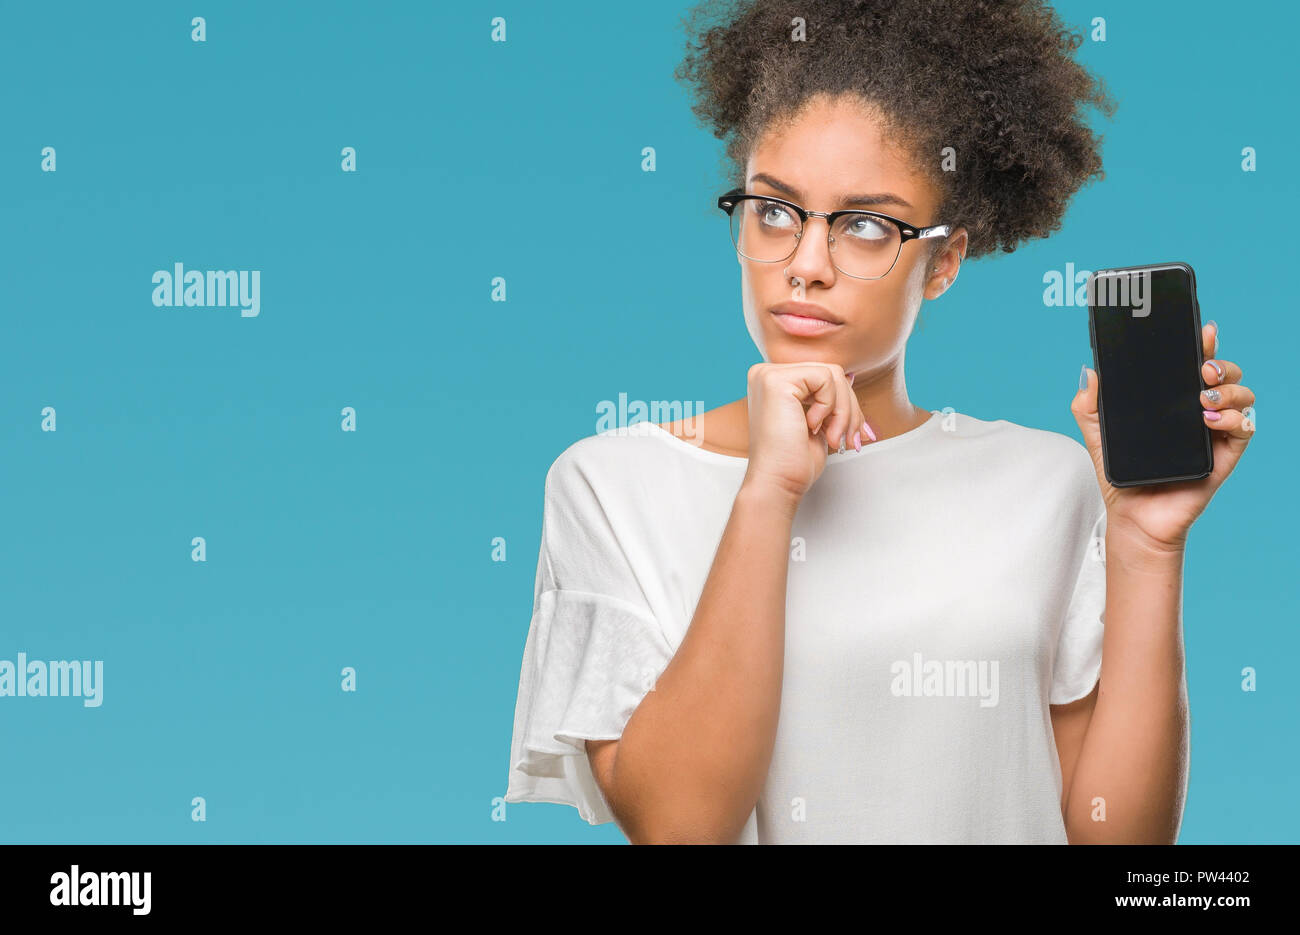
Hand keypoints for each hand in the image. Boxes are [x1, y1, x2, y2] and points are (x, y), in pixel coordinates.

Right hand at [742, 361, 867, 500]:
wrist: (778, 483)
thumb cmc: (794, 462)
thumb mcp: (819, 421)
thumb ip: (829, 397)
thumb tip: (852, 377)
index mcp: (774, 382)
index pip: (824, 376)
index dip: (845, 404)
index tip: (852, 434)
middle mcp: (766, 374)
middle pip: (831, 372)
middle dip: (849, 409)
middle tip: (849, 439)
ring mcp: (768, 375)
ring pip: (833, 374)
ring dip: (843, 411)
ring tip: (833, 437)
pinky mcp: (775, 380)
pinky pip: (825, 378)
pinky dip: (830, 406)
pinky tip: (813, 427)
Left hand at [1070, 321, 1254, 550]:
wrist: (1133, 515)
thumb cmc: (1122, 473)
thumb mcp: (1097, 434)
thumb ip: (1089, 404)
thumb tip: (1090, 372)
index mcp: (1173, 402)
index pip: (1194, 365)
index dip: (1203, 345)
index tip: (1203, 331)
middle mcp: (1198, 412)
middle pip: (1225, 375)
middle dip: (1220, 363)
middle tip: (1201, 369)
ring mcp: (1214, 432)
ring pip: (1241, 396)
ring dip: (1229, 389)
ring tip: (1202, 397)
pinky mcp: (1225, 455)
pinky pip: (1245, 427)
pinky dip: (1234, 418)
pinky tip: (1209, 420)